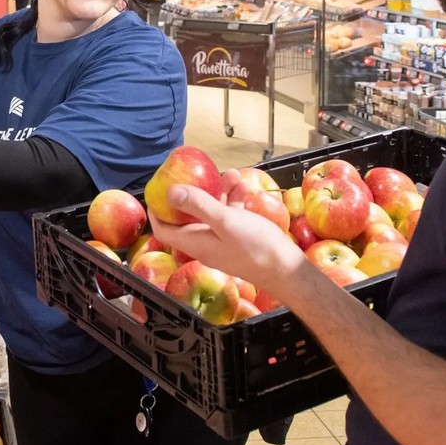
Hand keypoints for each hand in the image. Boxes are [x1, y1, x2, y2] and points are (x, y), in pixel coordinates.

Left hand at [150, 185, 312, 303]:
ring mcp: (222, 242)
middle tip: (199, 174)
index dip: (157, 211)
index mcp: (195, 242)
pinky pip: (230, 216)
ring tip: (231, 174)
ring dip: (219, 192)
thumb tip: (170, 192)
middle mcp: (205, 243)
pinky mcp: (239, 239)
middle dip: (194, 192)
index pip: (164, 229)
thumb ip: (198, 205)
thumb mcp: (225, 220)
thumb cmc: (256, 247)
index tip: (159, 190)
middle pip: (189, 217)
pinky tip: (245, 187)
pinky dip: (234, 200)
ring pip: (212, 212)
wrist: (287, 270)